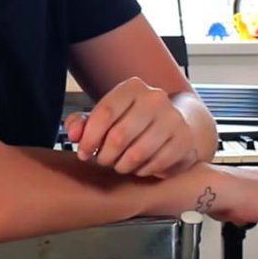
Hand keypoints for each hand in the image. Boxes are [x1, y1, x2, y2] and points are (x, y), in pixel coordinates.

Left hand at [63, 77, 200, 177]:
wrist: (175, 124)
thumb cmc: (134, 121)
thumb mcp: (107, 117)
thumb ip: (83, 123)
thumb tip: (73, 133)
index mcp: (132, 88)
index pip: (104, 113)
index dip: (89, 138)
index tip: (83, 152)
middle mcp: (154, 98)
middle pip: (118, 136)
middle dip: (105, 156)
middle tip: (102, 161)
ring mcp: (172, 119)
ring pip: (137, 153)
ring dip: (122, 166)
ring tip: (119, 165)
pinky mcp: (184, 140)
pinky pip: (155, 164)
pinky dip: (141, 171)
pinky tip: (138, 167)